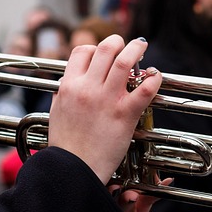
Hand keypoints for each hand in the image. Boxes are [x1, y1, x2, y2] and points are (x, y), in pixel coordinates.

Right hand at [47, 36, 161, 184]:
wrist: (74, 169)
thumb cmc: (66, 146)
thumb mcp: (56, 113)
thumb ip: (62, 94)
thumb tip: (66, 82)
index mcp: (69, 86)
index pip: (82, 51)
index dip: (95, 48)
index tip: (103, 54)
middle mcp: (87, 88)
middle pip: (105, 49)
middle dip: (118, 41)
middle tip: (126, 44)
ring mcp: (106, 100)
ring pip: (124, 61)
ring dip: (136, 50)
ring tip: (142, 46)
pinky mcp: (124, 114)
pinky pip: (143, 89)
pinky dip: (153, 78)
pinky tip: (155, 75)